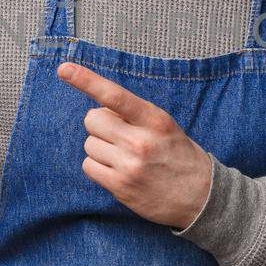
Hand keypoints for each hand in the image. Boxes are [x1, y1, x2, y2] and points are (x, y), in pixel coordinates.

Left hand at [57, 62, 213, 229]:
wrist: (201, 196)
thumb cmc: (179, 155)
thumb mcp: (165, 126)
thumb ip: (134, 116)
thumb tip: (99, 111)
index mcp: (155, 120)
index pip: (115, 95)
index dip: (87, 80)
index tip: (64, 69)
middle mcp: (141, 142)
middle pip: (92, 120)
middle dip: (100, 125)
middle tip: (118, 135)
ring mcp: (129, 166)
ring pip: (89, 144)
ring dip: (100, 148)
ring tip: (123, 156)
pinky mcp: (121, 186)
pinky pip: (89, 167)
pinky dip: (97, 167)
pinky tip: (116, 170)